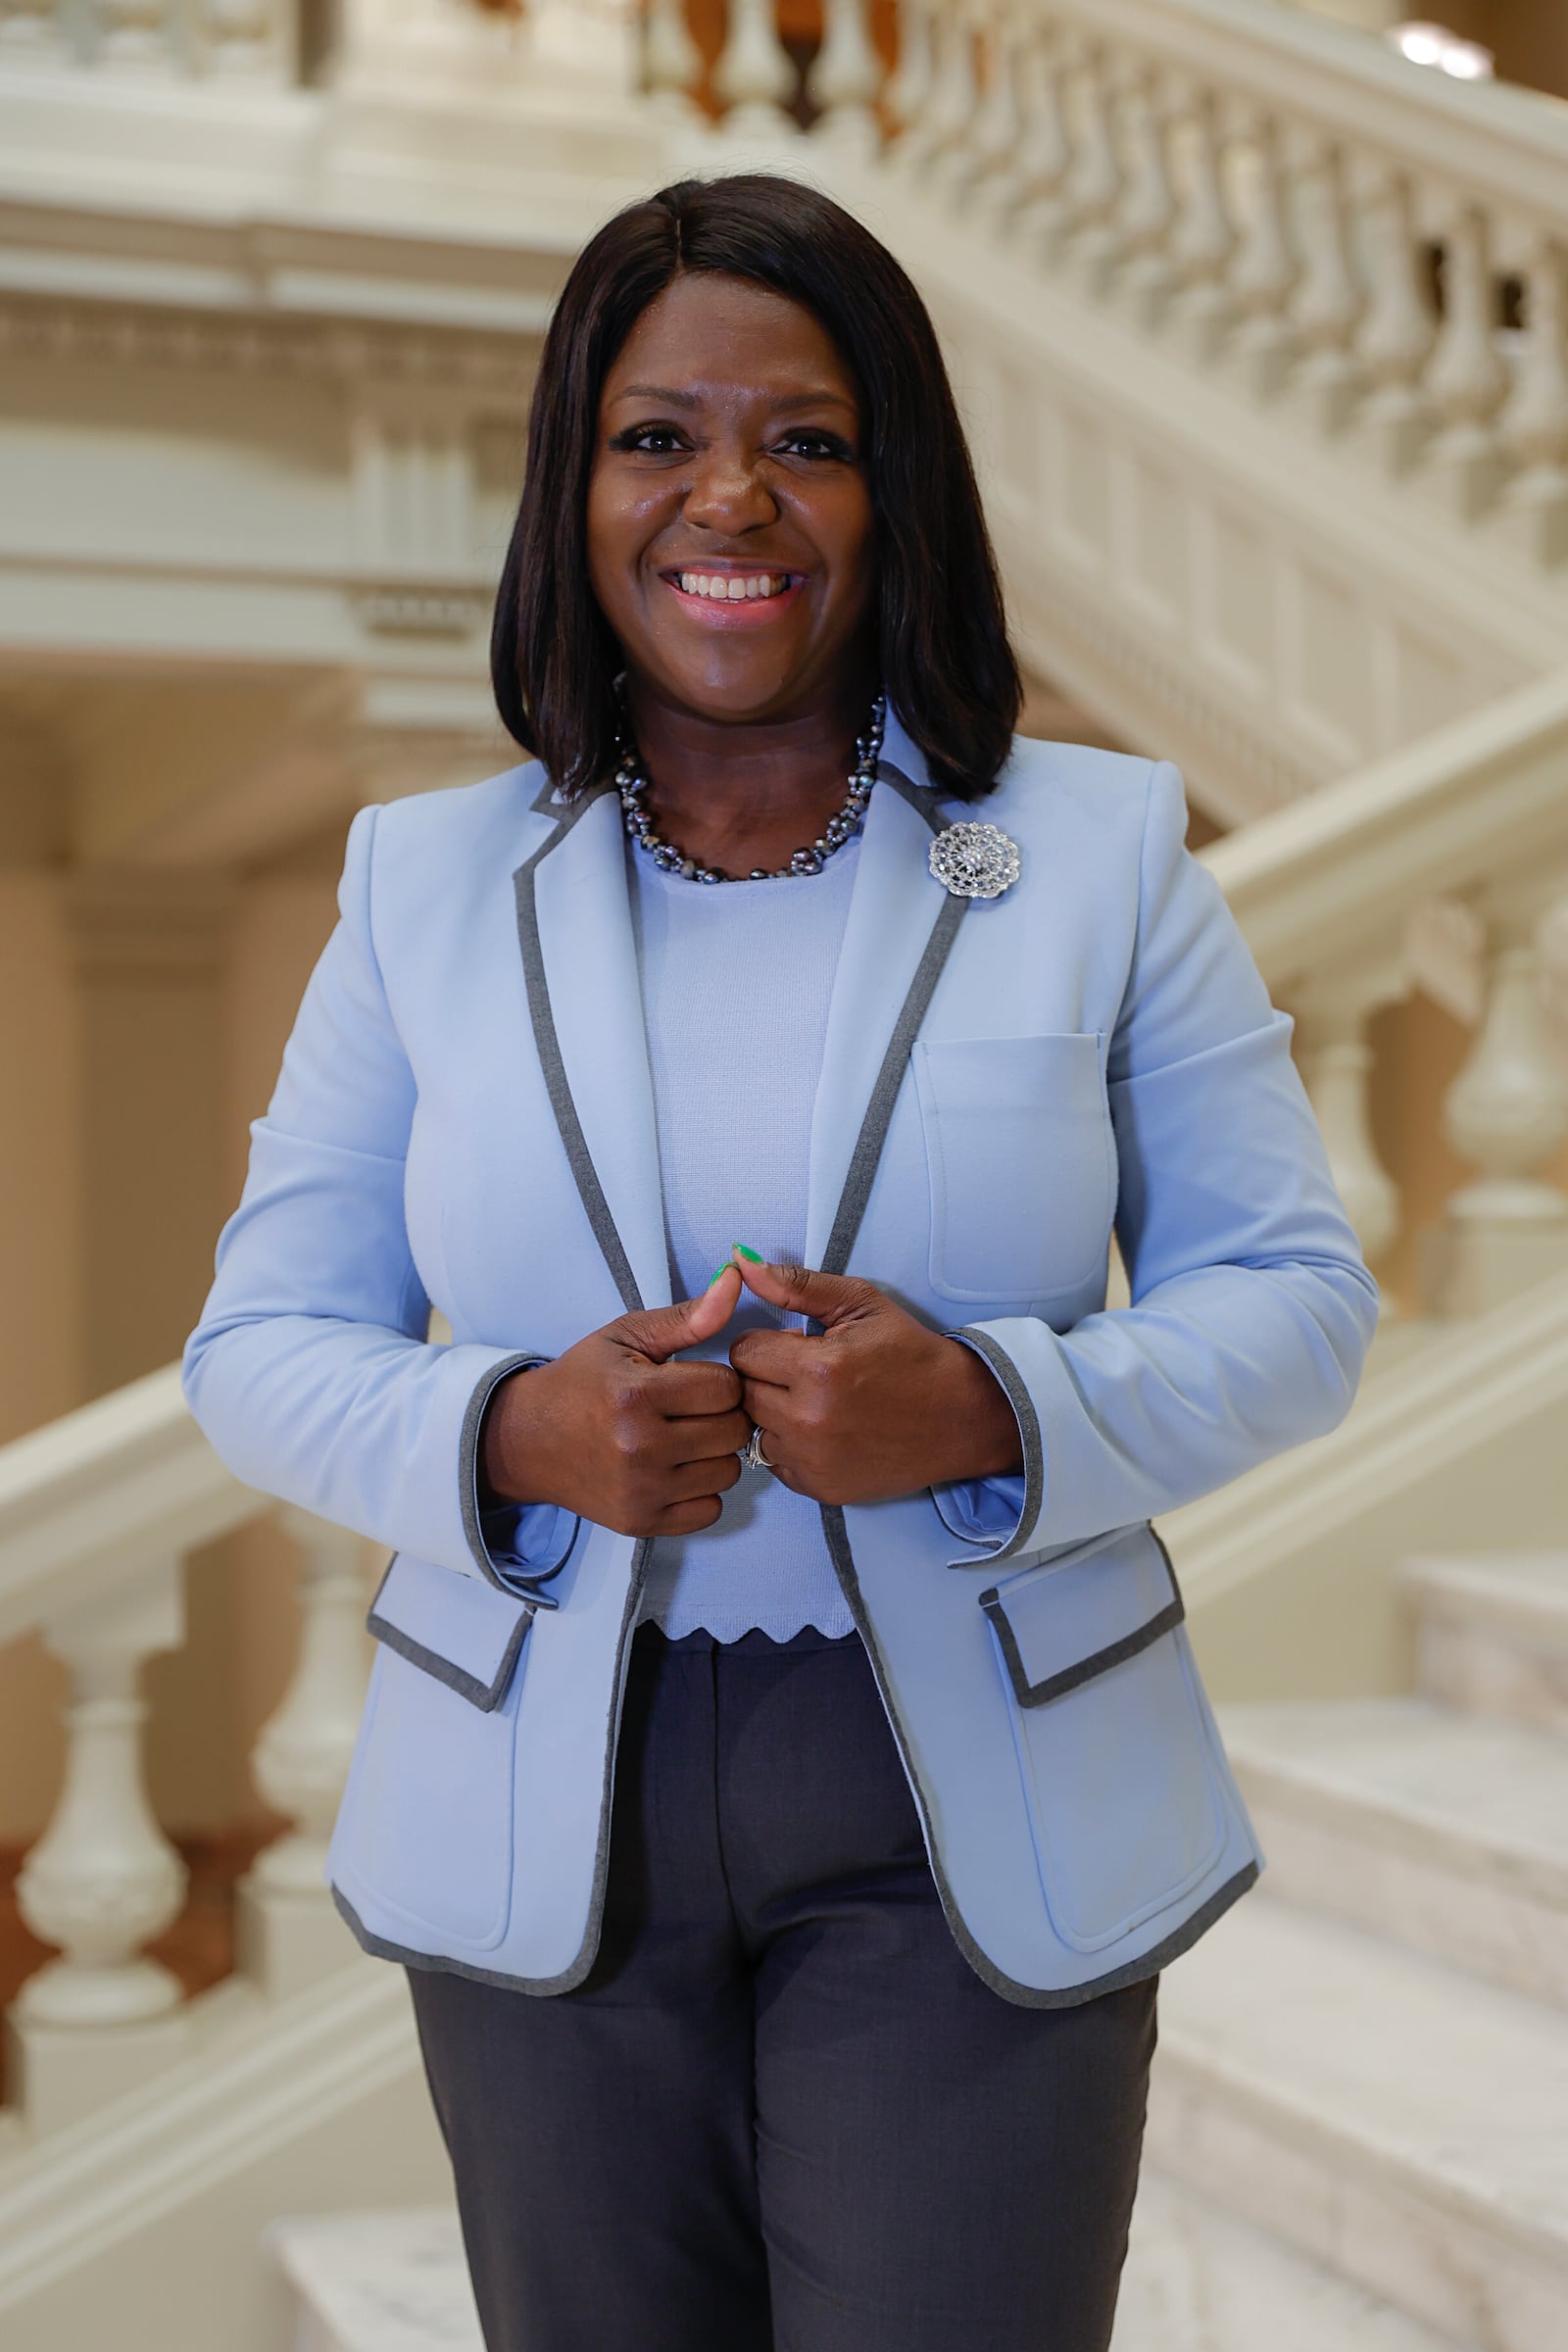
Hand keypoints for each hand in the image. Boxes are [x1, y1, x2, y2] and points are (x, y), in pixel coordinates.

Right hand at [481, 1266, 749, 1537]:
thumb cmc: (581, 1383)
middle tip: (690, 1409)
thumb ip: (688, 1315)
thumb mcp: (626, 1337)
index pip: (727, 1388)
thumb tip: (737, 1277)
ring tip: (682, 1437)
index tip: (692, 1380)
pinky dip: (701, 1490)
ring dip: (714, 1453)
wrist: (527, 1440)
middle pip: (734, 1430)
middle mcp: (640, 1447)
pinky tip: (675, 1469)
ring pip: (729, 1471)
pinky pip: (711, 1509)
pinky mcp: (642, 1522)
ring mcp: (642, 1491)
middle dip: (720, 1414)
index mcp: (637, 1395)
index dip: (717, 1379)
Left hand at [727, 1256, 1023, 1505]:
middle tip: (808, 1374)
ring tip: (818, 1404)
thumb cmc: (911, 1355)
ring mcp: (814, 1460)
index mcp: (817, 1368)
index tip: (797, 1347)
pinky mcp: (821, 1488)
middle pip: (744, 1392)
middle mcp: (809, 1420)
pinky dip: (793, 1447)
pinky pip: (777, 1463)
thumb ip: (796, 1285)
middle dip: (768, 1378)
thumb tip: (741, 1263)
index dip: (767, 1344)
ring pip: (756, 1429)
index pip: (743, 1352)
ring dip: (777, 1415)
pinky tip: (826, 1432)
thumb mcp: (860, 1303)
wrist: (959, 1415)